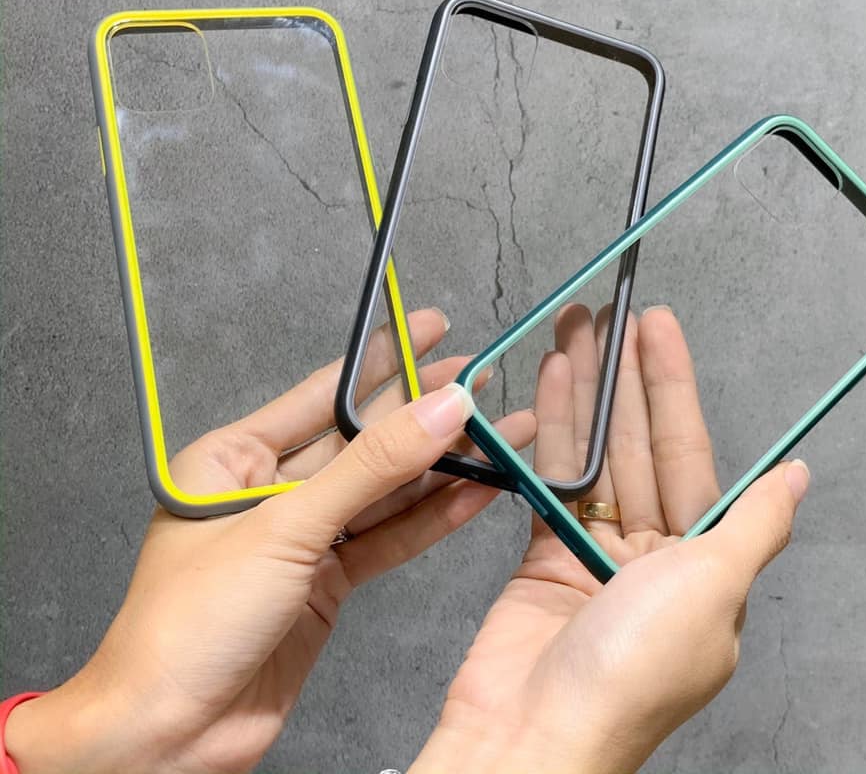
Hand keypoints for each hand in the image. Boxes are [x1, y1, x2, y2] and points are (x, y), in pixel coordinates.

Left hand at [7, 308, 534, 773]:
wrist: (168, 739)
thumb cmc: (187, 626)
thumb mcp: (286, 529)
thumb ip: (371, 468)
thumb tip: (440, 408)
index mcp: (235, 458)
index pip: (325, 393)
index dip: (383, 360)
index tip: (431, 330)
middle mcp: (271, 491)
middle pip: (363, 442)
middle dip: (423, 413)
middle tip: (482, 383)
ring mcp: (303, 539)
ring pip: (384, 493)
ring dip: (441, 469)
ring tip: (499, 437)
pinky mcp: (327, 583)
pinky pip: (388, 539)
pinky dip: (431, 519)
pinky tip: (475, 495)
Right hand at [413, 305, 809, 773]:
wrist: (530, 732)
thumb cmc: (627, 673)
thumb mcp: (710, 589)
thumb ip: (753, 525)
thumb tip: (797, 477)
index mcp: (703, 565)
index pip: (692, 455)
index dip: (673, 387)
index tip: (657, 329)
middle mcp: (653, 556)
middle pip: (639, 446)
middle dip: (624, 378)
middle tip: (607, 312)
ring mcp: (595, 553)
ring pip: (593, 456)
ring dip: (583, 393)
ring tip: (571, 330)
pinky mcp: (543, 555)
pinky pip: (550, 481)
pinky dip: (548, 433)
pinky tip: (548, 385)